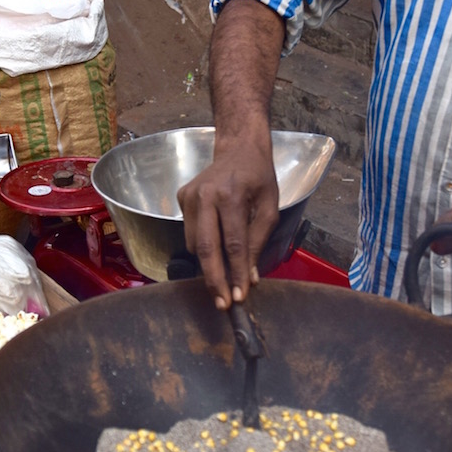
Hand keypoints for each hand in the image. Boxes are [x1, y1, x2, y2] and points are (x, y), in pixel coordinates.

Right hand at [177, 136, 277, 309]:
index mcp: (231, 195)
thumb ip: (259, 241)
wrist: (238, 148)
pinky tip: (214, 241)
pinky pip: (189, 232)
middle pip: (206, 248)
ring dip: (209, 264)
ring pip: (194, 244)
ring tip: (223, 275)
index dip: (236, 273)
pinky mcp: (181, 198)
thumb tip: (250, 276)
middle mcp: (205, 195)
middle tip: (222, 304)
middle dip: (214, 280)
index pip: (234, 244)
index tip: (240, 296)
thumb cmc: (258, 176)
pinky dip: (202, 245)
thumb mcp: (270, 206)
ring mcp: (189, 196)